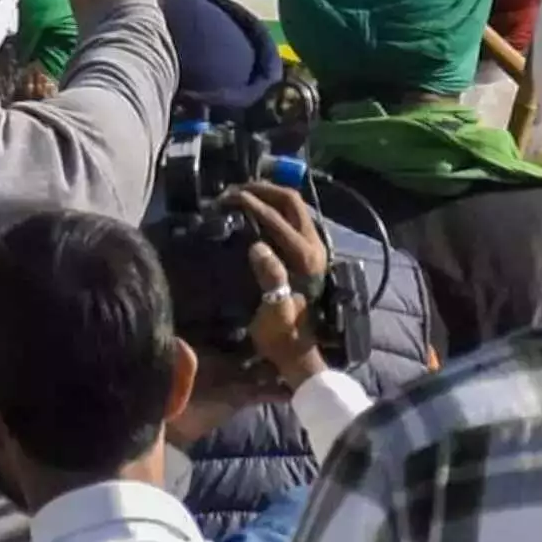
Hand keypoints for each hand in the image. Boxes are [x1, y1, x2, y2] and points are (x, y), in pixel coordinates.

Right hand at [227, 184, 329, 385]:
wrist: (300, 351)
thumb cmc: (282, 334)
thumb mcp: (273, 311)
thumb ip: (270, 277)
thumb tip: (257, 246)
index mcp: (305, 258)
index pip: (277, 218)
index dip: (251, 203)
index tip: (226, 199)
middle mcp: (314, 246)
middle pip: (291, 201)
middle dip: (262, 190)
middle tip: (234, 190)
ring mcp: (314, 247)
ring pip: (295, 206)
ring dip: (269, 195)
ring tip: (242, 195)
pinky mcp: (309, 252)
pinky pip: (294, 217)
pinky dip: (274, 207)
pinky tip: (256, 212)